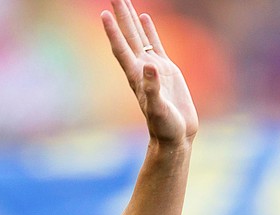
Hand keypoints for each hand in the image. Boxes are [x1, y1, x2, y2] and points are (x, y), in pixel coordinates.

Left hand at [101, 0, 197, 144]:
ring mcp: (153, 67)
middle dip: (120, 16)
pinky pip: (154, 44)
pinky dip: (149, 30)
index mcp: (136, 77)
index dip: (113, 32)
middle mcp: (141, 68)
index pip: (121, 49)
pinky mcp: (166, 69)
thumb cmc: (165, 127)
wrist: (175, 136)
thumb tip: (150, 66)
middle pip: (127, 36)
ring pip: (139, 37)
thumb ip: (153, 89)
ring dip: (131, 19)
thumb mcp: (159, 109)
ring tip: (124, 1)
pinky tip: (145, 17)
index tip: (103, 14)